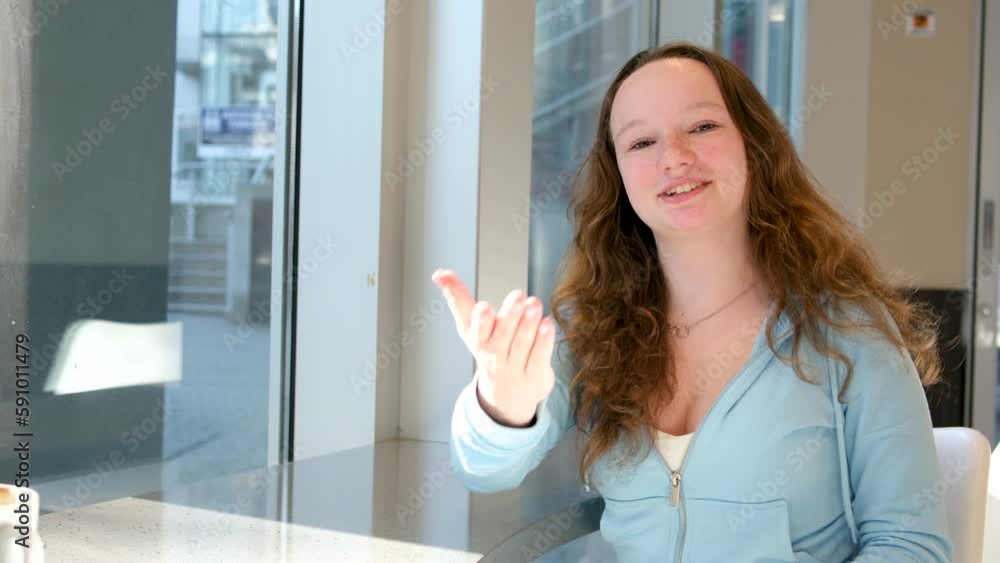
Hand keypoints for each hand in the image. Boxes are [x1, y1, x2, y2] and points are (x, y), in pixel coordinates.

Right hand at [432, 269, 556, 426]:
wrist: (507, 396)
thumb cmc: (489, 349)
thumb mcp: (469, 328)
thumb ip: (458, 299)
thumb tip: (439, 273)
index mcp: (477, 339)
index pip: (476, 330)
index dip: (480, 320)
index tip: (484, 308)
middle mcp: (494, 355)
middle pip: (502, 335)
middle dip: (509, 316)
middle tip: (518, 296)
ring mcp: (514, 366)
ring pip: (521, 344)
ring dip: (528, 324)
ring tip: (534, 304)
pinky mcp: (535, 374)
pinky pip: (539, 357)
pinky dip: (543, 341)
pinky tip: (547, 324)